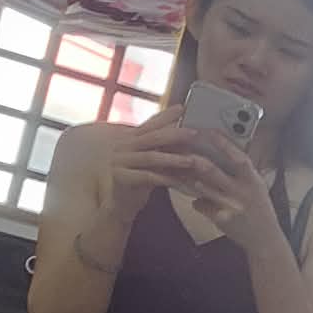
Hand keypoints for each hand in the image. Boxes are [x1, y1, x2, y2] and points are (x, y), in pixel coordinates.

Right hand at [105, 105, 202, 222]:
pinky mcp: (121, 177)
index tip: (182, 108)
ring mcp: (120, 161)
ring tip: (192, 160)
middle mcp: (123, 147)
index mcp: (130, 140)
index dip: (165, 116)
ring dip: (173, 159)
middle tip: (195, 133)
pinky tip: (182, 184)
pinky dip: (167, 180)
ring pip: (151, 157)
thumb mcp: (151, 164)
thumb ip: (162, 152)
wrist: (118, 205)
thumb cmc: (138, 183)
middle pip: (151, 137)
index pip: (149, 124)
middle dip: (175, 134)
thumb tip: (186, 142)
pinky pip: (148, 177)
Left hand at [179, 131, 280, 252]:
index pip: (239, 158)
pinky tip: (196, 200)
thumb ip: (242, 173)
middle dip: (195, 159)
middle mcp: (243, 194)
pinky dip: (196, 201)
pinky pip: (200, 205)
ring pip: (202, 188)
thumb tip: (224, 152)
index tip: (208, 131)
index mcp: (254, 182)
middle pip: (213, 171)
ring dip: (190, 178)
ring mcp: (231, 207)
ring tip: (181, 171)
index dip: (223, 143)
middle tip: (182, 149)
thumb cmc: (259, 210)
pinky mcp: (221, 220)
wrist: (265, 240)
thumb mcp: (257, 189)